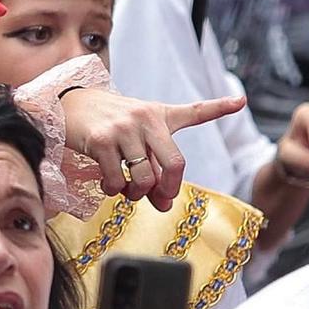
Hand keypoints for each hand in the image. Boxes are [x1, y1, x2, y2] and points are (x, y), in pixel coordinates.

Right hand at [59, 89, 247, 209]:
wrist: (69, 104)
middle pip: (174, 165)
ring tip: (128, 189)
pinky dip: (114, 190)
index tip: (240, 101)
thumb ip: (154, 166)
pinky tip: (109, 184)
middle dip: (167, 190)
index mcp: (159, 115)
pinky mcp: (100, 141)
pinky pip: (117, 179)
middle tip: (157, 198)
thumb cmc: (108, 121)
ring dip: (137, 193)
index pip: (194, 111)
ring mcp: (123, 129)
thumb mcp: (136, 133)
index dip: (219, 107)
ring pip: (144, 178)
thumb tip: (162, 206)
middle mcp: (145, 119)